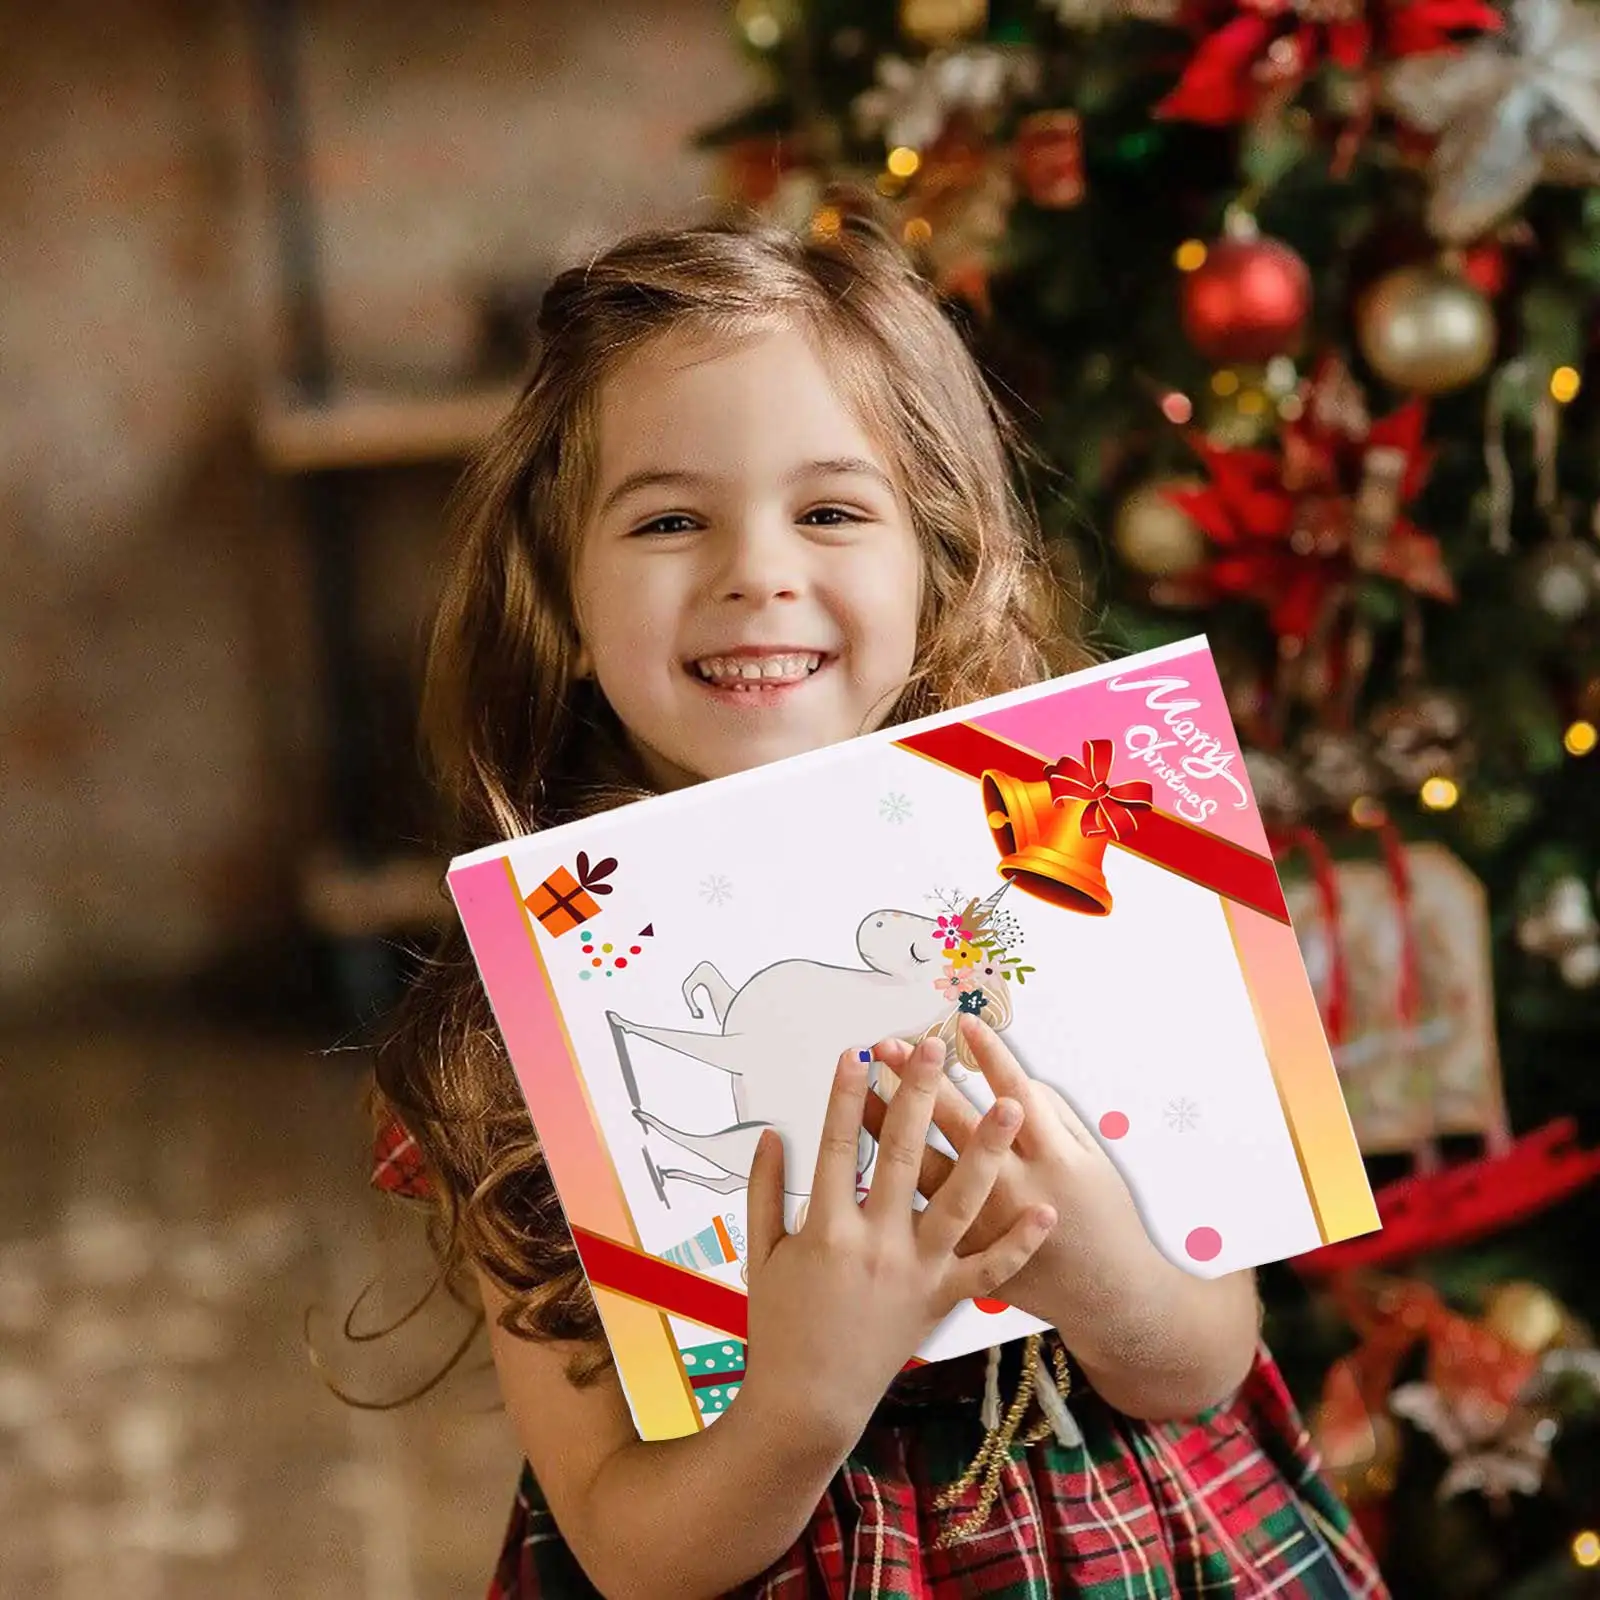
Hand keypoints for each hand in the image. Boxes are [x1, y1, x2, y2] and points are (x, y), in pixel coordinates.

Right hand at [739, 1037, 1056, 1455]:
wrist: (808, 1404)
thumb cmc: (779, 1327)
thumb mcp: (760, 1256)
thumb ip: (763, 1192)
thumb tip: (772, 1133)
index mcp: (825, 1229)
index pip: (837, 1144)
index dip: (846, 1094)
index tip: (858, 1050)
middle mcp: (873, 1244)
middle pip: (901, 1155)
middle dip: (918, 1095)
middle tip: (935, 1047)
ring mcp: (913, 1273)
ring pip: (958, 1202)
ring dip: (987, 1151)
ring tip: (1013, 1104)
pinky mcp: (941, 1302)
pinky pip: (988, 1272)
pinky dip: (1018, 1244)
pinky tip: (1045, 1211)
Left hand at [864, 1017, 1170, 1358]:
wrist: (1107, 1299)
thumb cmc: (1104, 1219)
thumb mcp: (1094, 1158)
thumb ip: (1054, 1115)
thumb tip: (1011, 1081)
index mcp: (1052, 1158)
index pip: (1015, 1092)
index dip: (990, 1055)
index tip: (962, 1020)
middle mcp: (1013, 1188)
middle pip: (956, 1124)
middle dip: (920, 1080)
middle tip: (889, 1044)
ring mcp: (984, 1225)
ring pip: (923, 1169)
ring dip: (889, 1126)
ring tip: (861, 1090)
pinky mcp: (965, 1256)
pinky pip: (918, 1217)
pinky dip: (889, 1186)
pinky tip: (862, 1157)